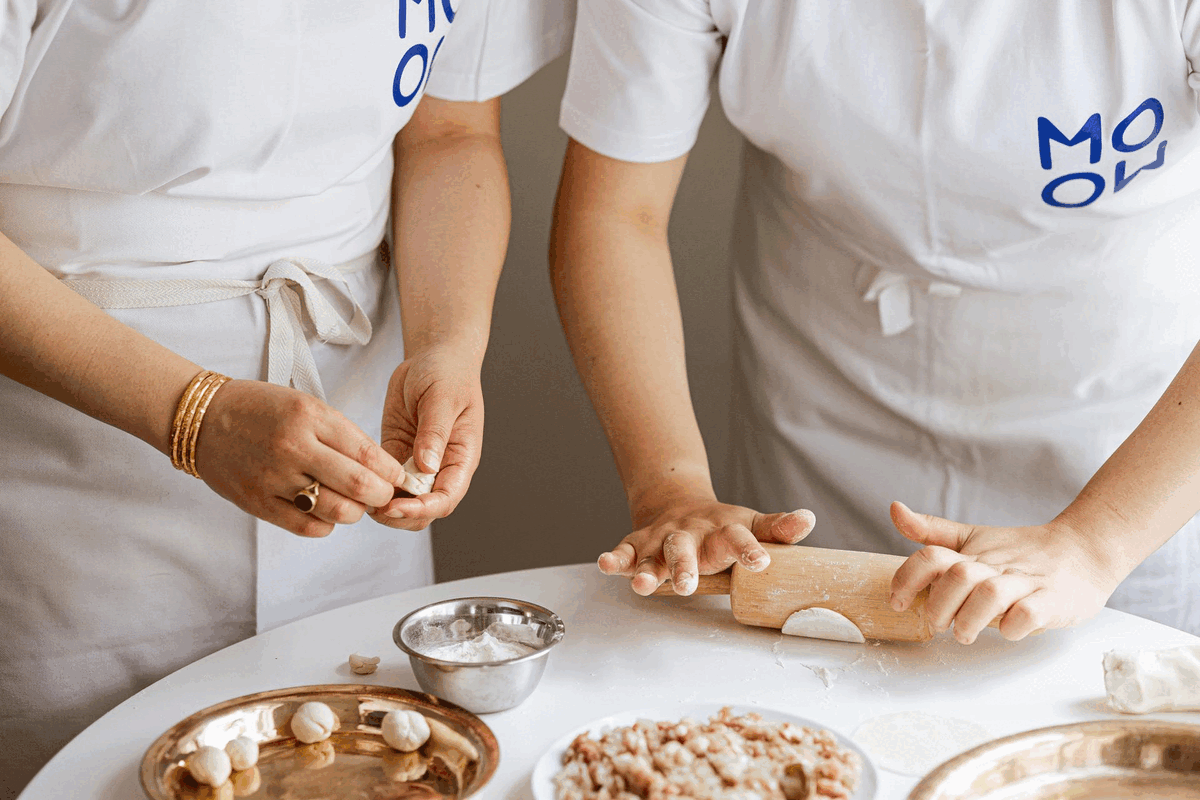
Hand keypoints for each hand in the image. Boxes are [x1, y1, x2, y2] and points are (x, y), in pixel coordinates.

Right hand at [195, 380, 403, 537]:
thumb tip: (381, 468)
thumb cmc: (260, 409)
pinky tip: (324, 512)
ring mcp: (274, 478)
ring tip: (353, 503)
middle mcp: (293, 447)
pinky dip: (326, 524)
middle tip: (382, 494)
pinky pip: (307, 527)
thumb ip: (342, 436)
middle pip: (359, 486)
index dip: (392, 473)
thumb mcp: (306, 407)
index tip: (398, 478)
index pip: (368, 454)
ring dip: (355, 512)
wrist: (202, 419)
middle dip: (381, 495)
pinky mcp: (258, 503)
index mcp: (310, 417)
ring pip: (336, 512)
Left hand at [370, 344, 483, 530]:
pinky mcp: (397, 455)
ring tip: (360, 494)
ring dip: (383, 504)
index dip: (422, 508)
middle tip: (372, 504)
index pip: (446, 498)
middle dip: (399, 514)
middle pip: (424, 510)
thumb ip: (435, 432)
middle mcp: (441, 467)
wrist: (434, 358)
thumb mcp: (442, 399)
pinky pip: (386, 481)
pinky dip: (372, 486)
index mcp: (461, 458)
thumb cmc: (448, 374)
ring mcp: (417, 464)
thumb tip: (427, 465)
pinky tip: (355, 480)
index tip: (396, 506)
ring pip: (403, 501)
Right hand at [599, 493, 815, 595]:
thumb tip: (808, 519)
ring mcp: (661, 540)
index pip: (739, 538)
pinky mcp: (638, 546)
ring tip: (641, 584)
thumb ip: (777, 528)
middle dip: (683, 567)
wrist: (678, 503)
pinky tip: (606, 565)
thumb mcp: (751, 523)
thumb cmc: (721, 526)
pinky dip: (613, 559)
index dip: (749, 549)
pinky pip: (624, 552)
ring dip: (645, 569)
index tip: (761, 562)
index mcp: (722, 530)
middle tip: (685, 586)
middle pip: (686, 548)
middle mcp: (690, 534)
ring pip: (653, 555)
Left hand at [888, 501, 1122, 643]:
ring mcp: (1026, 582)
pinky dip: (1013, 626)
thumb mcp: (973, 538)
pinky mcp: (1053, 601)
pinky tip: (1008, 629)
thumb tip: (895, 509)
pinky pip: (1028, 615)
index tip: (898, 602)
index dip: (907, 579)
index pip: (931, 558)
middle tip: (939, 623)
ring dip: (969, 620)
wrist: (1084, 550)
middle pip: (957, 578)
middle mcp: (996, 565)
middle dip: (939, 606)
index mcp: (973, 551)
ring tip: (964, 633)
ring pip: (990, 595)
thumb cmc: (1020, 551)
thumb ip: (932, 532)